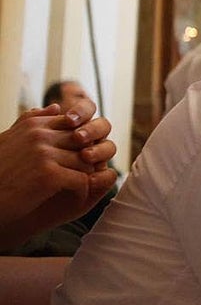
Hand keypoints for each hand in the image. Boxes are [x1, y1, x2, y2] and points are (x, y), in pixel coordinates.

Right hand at [0, 99, 117, 250]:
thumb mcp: (10, 140)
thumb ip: (33, 122)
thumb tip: (56, 107)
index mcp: (33, 125)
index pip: (75, 126)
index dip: (79, 145)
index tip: (74, 161)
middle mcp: (39, 135)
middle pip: (84, 143)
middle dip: (86, 160)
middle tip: (81, 176)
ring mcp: (43, 154)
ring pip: (87, 162)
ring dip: (85, 177)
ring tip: (77, 188)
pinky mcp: (48, 175)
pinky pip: (83, 180)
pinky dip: (81, 192)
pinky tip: (73, 198)